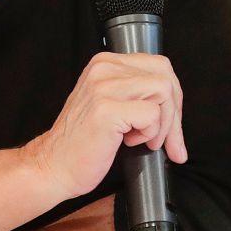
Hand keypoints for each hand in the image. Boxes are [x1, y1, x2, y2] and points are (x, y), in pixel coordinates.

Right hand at [24, 52, 186, 200]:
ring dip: (162, 125)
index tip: (172, 125)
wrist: (53, 166)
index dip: (173, 98)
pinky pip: (152, 115)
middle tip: (167, 140)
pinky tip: (128, 141)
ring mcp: (104, 87)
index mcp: (106, 63)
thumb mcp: (111, 103)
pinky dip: (150, 133)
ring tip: (142, 139)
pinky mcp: (107, 110)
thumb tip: (177, 102)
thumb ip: (138, 92)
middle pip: (166, 77)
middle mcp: (104, 68)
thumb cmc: (84, 142)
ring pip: (164, 93)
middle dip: (175, 113)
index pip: (160, 66)